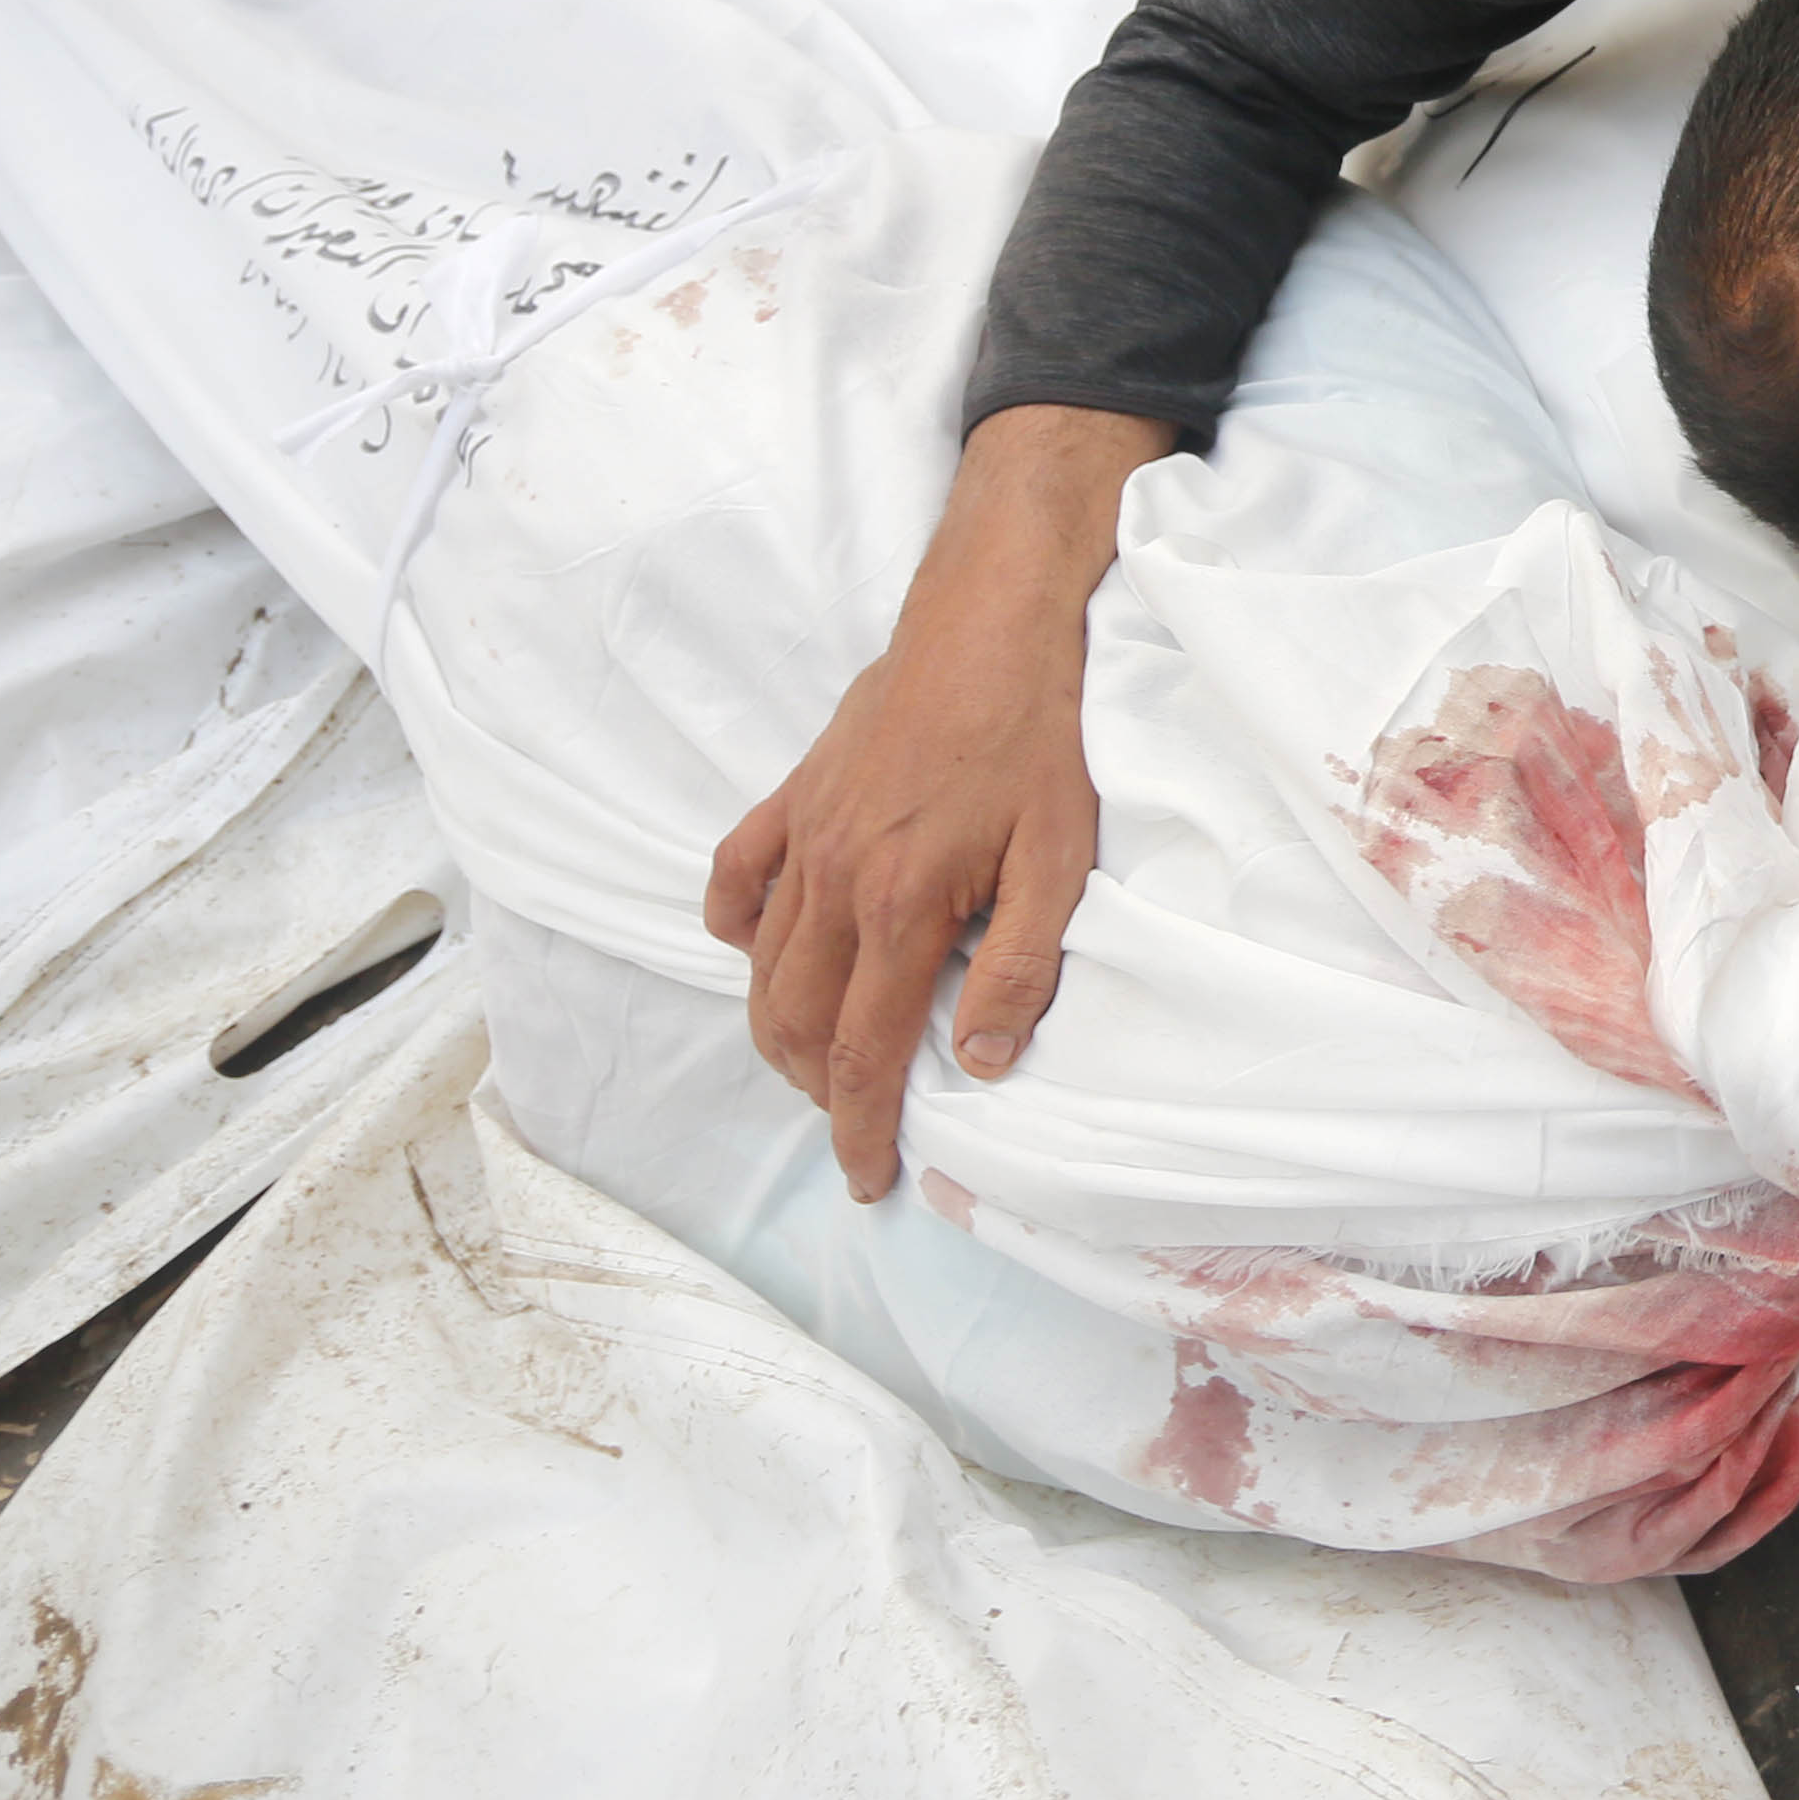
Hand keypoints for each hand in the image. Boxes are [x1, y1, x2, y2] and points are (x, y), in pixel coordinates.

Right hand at [704, 405, 1171, 1198]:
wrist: (996, 619)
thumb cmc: (1040, 736)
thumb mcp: (1061, 861)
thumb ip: (1019, 969)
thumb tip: (978, 1064)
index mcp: (897, 904)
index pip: (860, 1052)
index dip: (859, 1130)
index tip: (867, 1180)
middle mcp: (832, 878)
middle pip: (794, 1023)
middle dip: (818, 1092)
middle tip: (857, 1123)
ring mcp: (804, 833)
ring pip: (760, 965)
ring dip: (780, 1029)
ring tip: (822, 1064)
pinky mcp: (795, 792)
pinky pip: (737, 878)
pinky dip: (737, 929)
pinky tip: (762, 952)